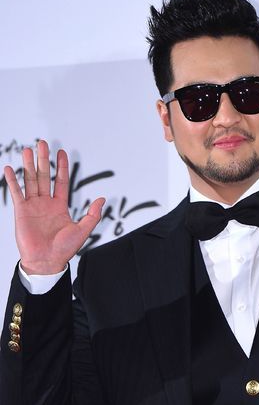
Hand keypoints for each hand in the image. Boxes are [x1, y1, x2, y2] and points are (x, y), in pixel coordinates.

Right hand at [3, 139, 104, 274]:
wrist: (47, 262)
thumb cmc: (64, 250)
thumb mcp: (83, 230)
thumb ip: (92, 215)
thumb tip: (102, 199)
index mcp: (60, 206)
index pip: (61, 181)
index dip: (61, 167)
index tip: (61, 152)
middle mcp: (45, 203)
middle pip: (43, 176)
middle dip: (43, 160)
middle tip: (42, 143)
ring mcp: (33, 206)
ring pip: (30, 181)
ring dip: (29, 165)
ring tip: (28, 150)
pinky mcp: (22, 211)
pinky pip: (17, 193)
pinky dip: (13, 181)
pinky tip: (10, 169)